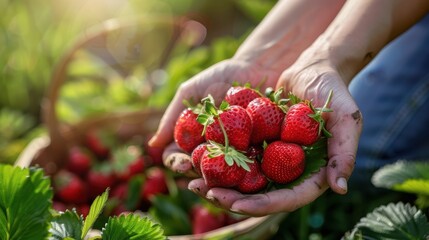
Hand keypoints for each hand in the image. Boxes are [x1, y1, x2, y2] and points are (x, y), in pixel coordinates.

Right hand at [149, 58, 281, 172]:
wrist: (257, 67)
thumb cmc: (220, 76)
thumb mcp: (191, 91)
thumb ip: (173, 116)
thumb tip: (152, 145)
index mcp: (193, 139)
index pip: (178, 157)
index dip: (177, 163)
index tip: (183, 162)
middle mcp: (212, 149)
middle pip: (200, 170)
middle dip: (198, 176)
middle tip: (202, 173)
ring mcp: (236, 152)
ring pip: (224, 175)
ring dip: (221, 181)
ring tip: (223, 180)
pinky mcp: (258, 150)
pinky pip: (252, 165)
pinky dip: (248, 171)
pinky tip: (248, 170)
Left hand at [186, 50, 362, 215]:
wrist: (312, 66)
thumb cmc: (333, 89)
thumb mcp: (347, 117)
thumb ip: (344, 152)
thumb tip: (340, 188)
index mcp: (312, 173)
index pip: (288, 198)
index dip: (262, 205)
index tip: (236, 204)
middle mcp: (290, 171)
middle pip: (260, 195)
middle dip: (232, 199)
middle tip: (206, 194)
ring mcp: (272, 158)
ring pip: (244, 180)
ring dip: (220, 184)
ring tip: (194, 183)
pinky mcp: (257, 143)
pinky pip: (236, 156)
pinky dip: (218, 160)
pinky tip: (196, 159)